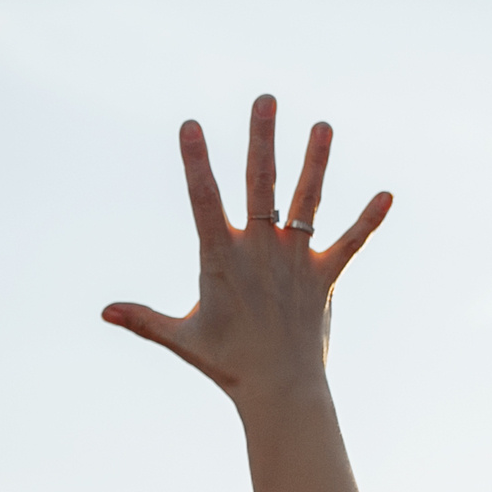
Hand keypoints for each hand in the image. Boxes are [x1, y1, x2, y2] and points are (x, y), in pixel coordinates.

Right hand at [102, 96, 389, 403]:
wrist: (280, 391)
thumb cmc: (226, 363)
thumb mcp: (180, 338)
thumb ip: (142, 319)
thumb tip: (104, 312)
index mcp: (222, 258)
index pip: (204, 199)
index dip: (196, 161)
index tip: (190, 125)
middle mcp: (260, 250)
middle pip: (260, 183)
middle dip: (262, 139)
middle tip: (266, 99)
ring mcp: (295, 260)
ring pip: (306, 201)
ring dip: (317, 161)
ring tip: (323, 126)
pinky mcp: (324, 276)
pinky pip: (350, 243)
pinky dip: (369, 220)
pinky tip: (388, 195)